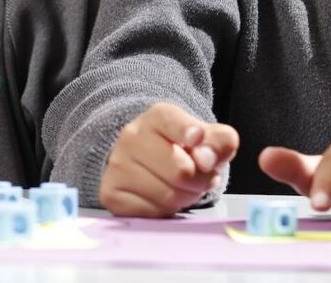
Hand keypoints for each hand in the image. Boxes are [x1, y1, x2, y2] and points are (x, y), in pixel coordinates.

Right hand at [99, 102, 238, 216]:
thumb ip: (220, 143)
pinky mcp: (110, 193)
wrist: (144, 162)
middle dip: (199, 182)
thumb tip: (206, 159)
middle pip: (181, 171)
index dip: (188, 131)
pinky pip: (151, 214)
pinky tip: (161, 199)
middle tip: (199, 179)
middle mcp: (131, 136)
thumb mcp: (208, 139)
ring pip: (168, 196)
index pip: (172, 121)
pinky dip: (164, 212)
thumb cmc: (182, 150)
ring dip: (184, 198)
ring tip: (180, 188)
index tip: (197, 137)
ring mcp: (117, 165)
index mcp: (157, 116)